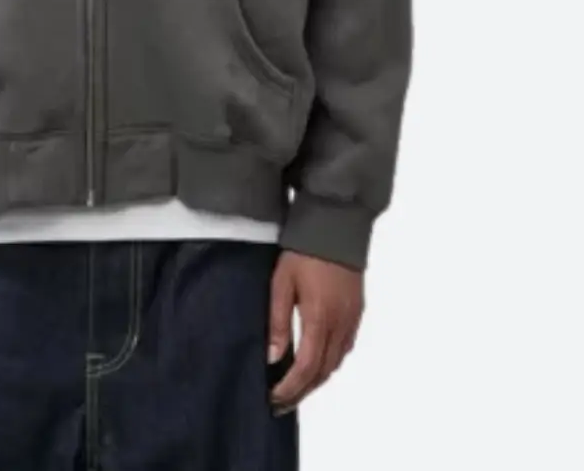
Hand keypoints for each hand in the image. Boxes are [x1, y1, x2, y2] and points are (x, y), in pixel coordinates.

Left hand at [267, 251, 363, 412]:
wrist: (336, 227)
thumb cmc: (303, 252)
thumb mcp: (281, 282)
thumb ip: (277, 321)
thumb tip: (273, 358)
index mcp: (320, 319)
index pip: (306, 368)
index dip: (290, 388)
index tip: (273, 399)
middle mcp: (340, 325)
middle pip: (323, 372)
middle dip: (302, 391)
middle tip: (281, 403)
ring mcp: (352, 320)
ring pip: (336, 363)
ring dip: (316, 380)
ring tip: (296, 388)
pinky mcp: (357, 312)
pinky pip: (345, 348)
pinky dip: (330, 363)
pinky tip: (317, 363)